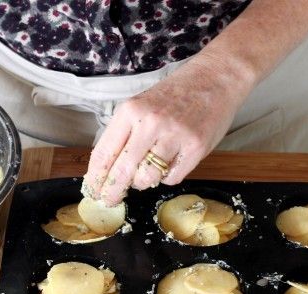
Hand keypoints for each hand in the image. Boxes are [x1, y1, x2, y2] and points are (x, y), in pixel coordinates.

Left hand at [83, 57, 251, 205]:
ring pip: (147, 178)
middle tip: (109, 200)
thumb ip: (125, 133)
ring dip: (142, 182)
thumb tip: (108, 169)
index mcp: (131, 111)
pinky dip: (167, 177)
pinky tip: (169, 164)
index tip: (92, 190)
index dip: (95, 177)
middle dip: (112, 192)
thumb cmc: (175, 95)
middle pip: (122, 171)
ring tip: (146, 173)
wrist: (215, 79)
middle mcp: (150, 124)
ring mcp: (175, 136)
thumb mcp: (141, 105)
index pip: (104, 153)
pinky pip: (172, 178)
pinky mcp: (195, 149)